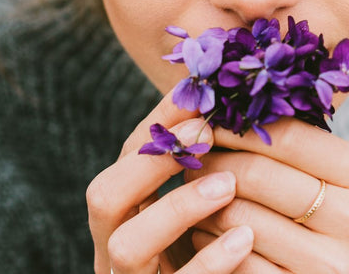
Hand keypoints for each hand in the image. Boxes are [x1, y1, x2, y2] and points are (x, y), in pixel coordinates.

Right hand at [87, 92, 254, 272]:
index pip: (126, 158)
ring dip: (176, 207)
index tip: (198, 93)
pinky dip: (206, 263)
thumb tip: (244, 99)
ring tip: (227, 185)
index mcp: (129, 216)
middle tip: (204, 134)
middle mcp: (118, 251)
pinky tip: (242, 241)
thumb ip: (216, 165)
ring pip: (127, 245)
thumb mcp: (213, 209)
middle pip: (104, 197)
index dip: (157, 124)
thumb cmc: (228, 256)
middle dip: (152, 160)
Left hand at [185, 118, 348, 272]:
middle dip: (214, 161)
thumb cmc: (318, 216)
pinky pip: (232, 259)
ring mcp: (332, 265)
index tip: (206, 116)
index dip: (239, 124)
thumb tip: (225, 94)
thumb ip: (291, 138)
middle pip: (259, 175)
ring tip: (194, 191)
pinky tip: (205, 231)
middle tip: (190, 155)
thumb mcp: (323, 174)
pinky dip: (207, 242)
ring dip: (203, 202)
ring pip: (238, 217)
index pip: (289, 136)